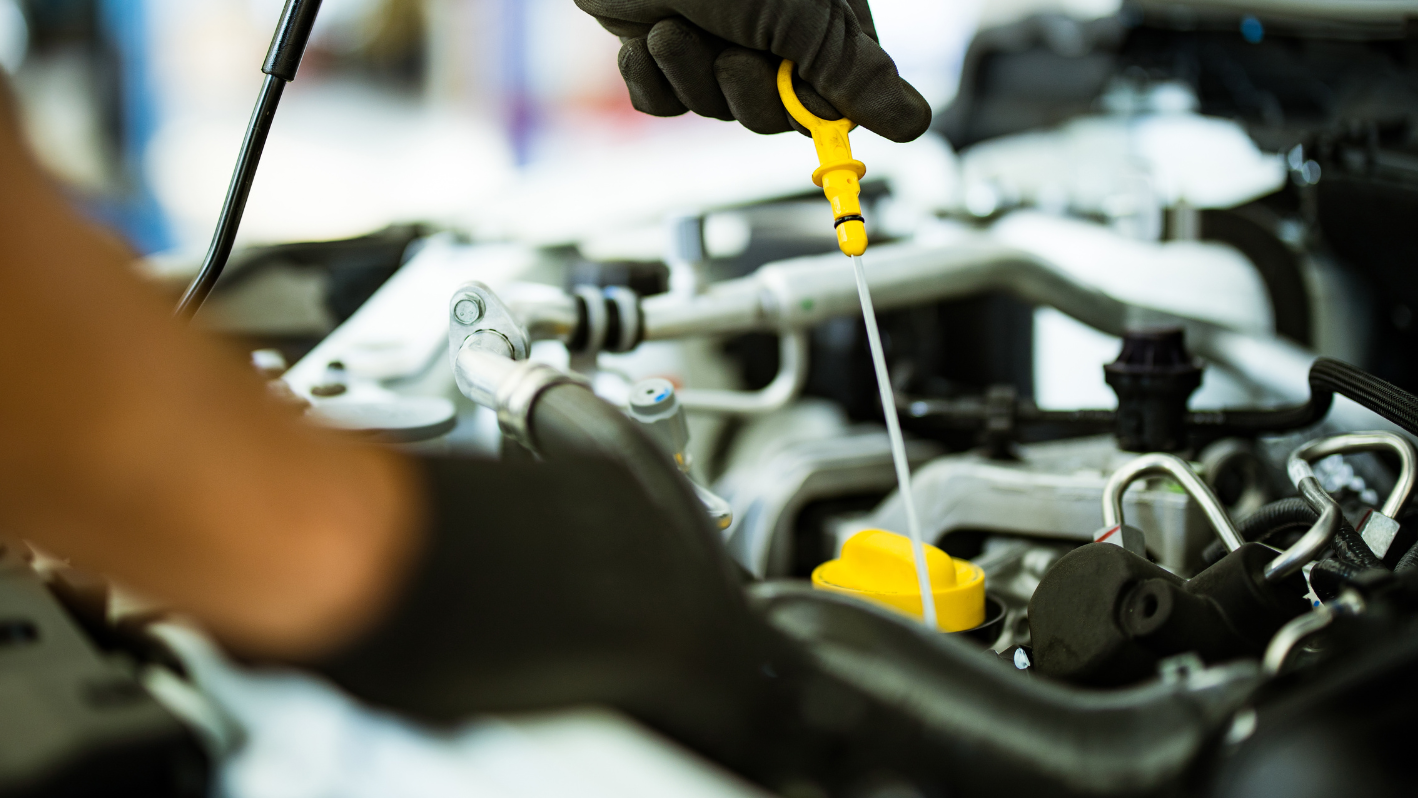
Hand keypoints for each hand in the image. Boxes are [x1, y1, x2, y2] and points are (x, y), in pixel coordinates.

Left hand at [575, 0, 931, 142]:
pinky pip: (665, 102)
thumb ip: (854, 73)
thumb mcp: (801, 17)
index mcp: (817, 18)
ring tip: (674, 28)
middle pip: (774, 115)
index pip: (842, 95)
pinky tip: (646, 38)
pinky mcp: (660, 53)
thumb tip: (915, 121)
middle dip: (747, 93)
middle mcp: (769, 32)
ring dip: (692, 76)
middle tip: (732, 56)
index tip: (813, 121)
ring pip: (716, 108)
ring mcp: (713, 42)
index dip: (821, 113)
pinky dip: (652, 78)